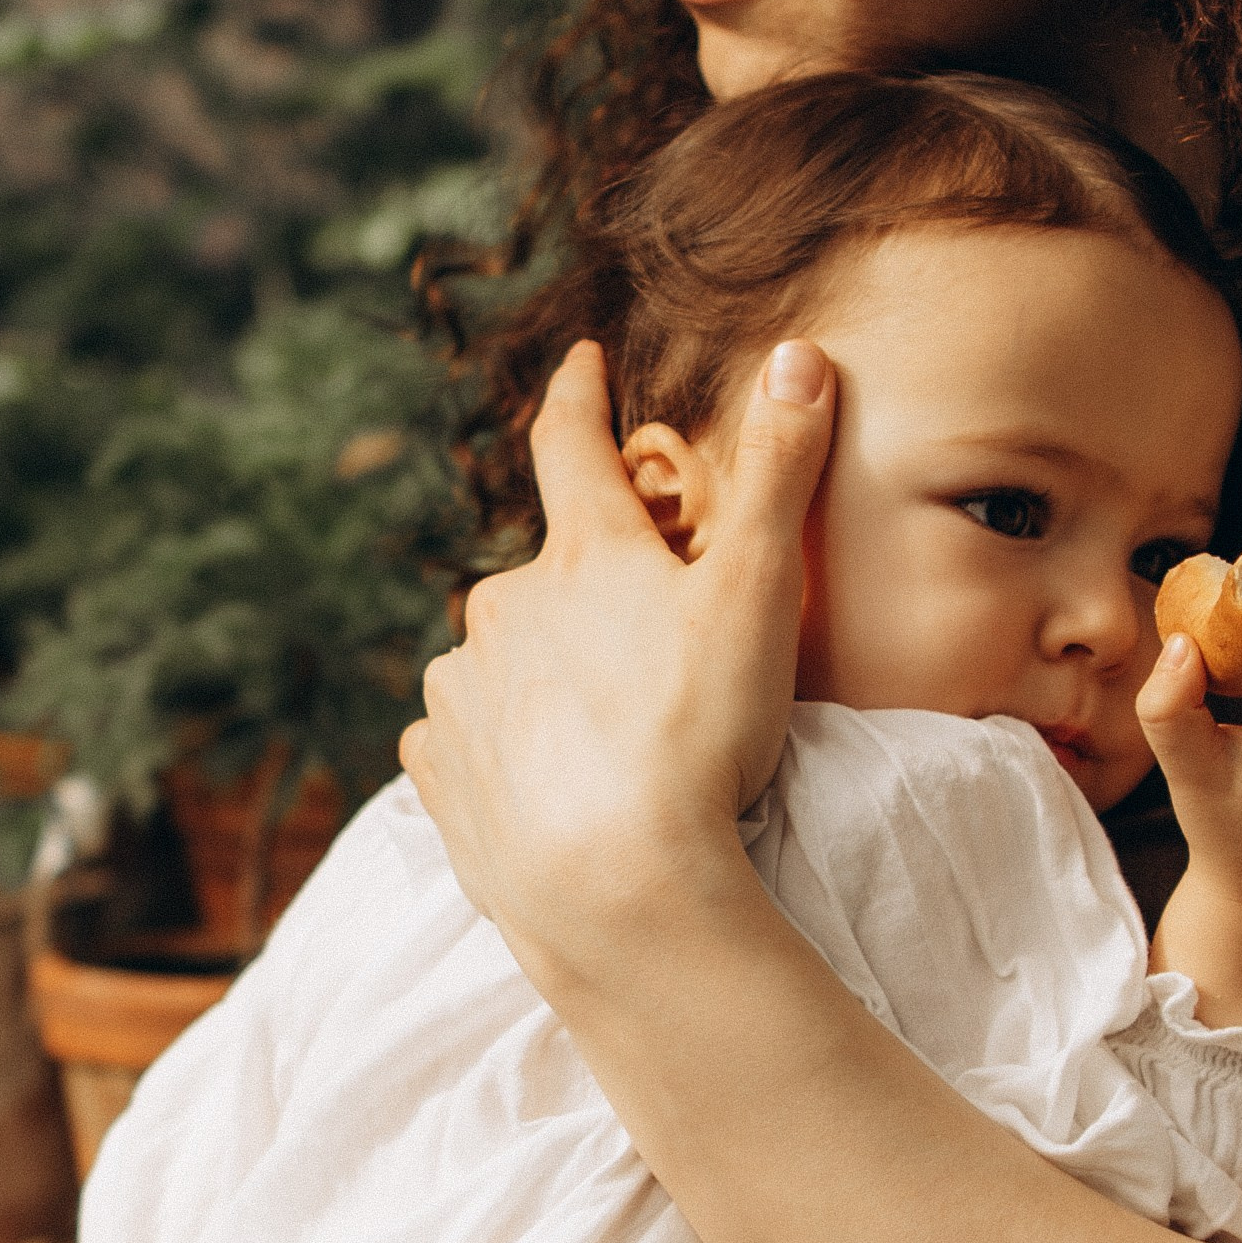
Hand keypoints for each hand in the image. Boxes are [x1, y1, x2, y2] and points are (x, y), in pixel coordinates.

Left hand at [399, 337, 836, 989]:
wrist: (619, 887)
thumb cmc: (699, 734)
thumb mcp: (761, 591)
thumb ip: (781, 471)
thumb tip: (801, 355)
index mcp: (583, 556)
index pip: (573, 444)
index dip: (581, 395)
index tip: (584, 365)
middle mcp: (502, 608)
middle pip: (546, 573)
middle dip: (586, 588)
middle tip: (642, 636)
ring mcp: (463, 691)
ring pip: (501, 657)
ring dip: (540, 672)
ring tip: (604, 731)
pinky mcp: (440, 771)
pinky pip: (462, 737)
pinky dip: (498, 744)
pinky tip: (544, 780)